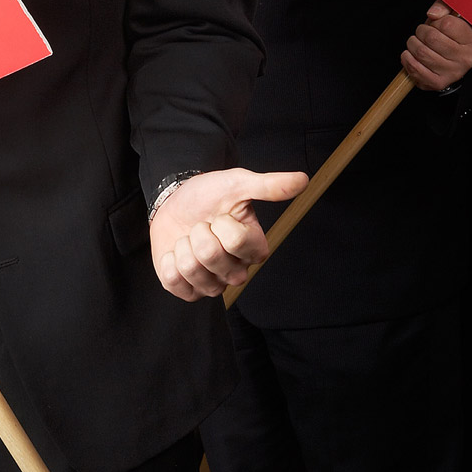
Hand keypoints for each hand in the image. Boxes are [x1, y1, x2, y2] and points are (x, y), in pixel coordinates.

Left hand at [150, 168, 307, 300]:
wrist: (175, 202)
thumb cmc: (209, 196)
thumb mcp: (238, 184)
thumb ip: (269, 186)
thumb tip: (302, 179)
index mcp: (255, 249)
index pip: (235, 240)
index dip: (221, 223)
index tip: (220, 216)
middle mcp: (237, 272)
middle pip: (210, 255)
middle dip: (198, 233)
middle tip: (202, 227)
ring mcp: (213, 285)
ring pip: (190, 269)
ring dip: (182, 246)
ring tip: (189, 239)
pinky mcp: (188, 291)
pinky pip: (173, 282)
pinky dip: (168, 262)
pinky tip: (176, 253)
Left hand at [402, 0, 471, 91]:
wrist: (455, 58)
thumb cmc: (452, 33)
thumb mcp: (454, 14)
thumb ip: (444, 6)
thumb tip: (432, 14)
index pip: (446, 24)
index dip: (435, 21)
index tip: (436, 24)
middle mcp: (466, 58)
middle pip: (431, 38)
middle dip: (421, 31)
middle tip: (423, 32)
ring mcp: (453, 72)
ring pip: (421, 53)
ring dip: (412, 44)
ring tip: (417, 42)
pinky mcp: (439, 82)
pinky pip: (416, 70)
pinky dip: (407, 59)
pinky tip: (410, 54)